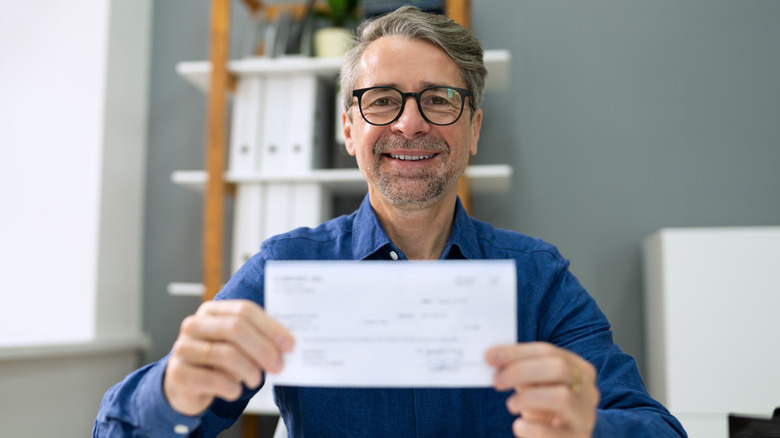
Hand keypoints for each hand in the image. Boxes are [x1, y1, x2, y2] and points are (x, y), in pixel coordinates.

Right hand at [163, 299, 293, 415]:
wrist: (185, 385)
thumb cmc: (215, 362)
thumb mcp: (234, 344)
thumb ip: (256, 338)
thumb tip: (285, 346)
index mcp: (211, 311)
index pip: (244, 310)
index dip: (270, 327)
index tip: (288, 344)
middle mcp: (194, 325)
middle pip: (236, 328)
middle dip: (263, 348)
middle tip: (278, 365)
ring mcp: (183, 348)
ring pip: (226, 354)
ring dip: (249, 370)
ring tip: (255, 380)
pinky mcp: (178, 373)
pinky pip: (213, 380)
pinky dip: (231, 387)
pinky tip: (235, 390)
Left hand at [486, 342, 599, 437]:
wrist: (565, 436)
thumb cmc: (546, 404)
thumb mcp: (537, 384)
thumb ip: (521, 370)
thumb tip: (493, 358)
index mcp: (579, 368)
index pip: (548, 351)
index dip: (516, 352)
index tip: (489, 356)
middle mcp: (587, 389)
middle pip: (558, 368)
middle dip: (521, 371)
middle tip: (497, 381)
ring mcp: (585, 415)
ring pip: (562, 397)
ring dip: (528, 398)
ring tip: (511, 404)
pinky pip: (555, 432)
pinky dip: (532, 427)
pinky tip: (519, 425)